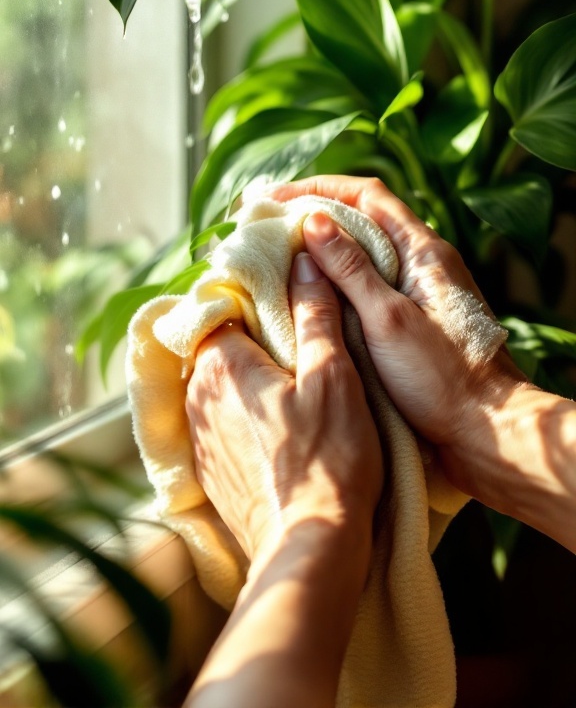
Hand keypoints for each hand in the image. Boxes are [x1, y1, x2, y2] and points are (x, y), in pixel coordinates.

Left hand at [186, 249, 382, 566]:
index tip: (287, 300)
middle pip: (222, 347)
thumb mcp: (334, 375)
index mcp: (222, 363)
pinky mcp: (210, 472)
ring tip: (294, 388)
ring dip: (250, 382)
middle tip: (300, 344)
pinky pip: (223, 426)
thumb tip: (303, 256)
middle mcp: (197, 396)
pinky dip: (246, 420)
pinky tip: (281, 431)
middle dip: (256, 340)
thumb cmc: (329, 459)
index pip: (225, 307)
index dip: (257, 299)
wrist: (311, 548)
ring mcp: (200, 438)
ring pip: (222, 388)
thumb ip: (314, 313)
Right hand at [269, 174, 519, 450]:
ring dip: (321, 251)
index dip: (318, 188)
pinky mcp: (411, 322)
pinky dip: (334, 284)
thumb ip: (351, 269)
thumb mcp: (388, 319)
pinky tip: (305, 298)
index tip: (273, 198)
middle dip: (313, 216)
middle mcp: (422, 263)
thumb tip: (313, 221)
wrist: (489, 433)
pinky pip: (366, 287)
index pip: (367, 195)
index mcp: (424, 251)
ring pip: (362, 255)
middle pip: (363, 220)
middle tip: (265, 225)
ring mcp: (418, 292)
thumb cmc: (443, 377)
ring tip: (274, 257)